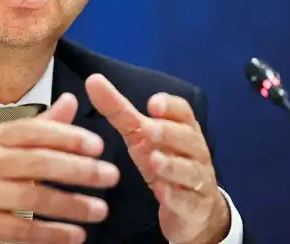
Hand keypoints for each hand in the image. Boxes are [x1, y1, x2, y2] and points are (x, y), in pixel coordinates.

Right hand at [0, 93, 120, 243]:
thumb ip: (39, 126)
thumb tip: (71, 101)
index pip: (34, 131)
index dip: (68, 137)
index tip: (98, 145)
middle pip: (39, 162)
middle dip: (79, 170)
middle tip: (110, 176)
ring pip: (34, 197)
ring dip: (72, 205)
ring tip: (100, 210)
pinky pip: (23, 230)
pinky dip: (52, 234)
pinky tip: (75, 235)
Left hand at [86, 74, 229, 243]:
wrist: (194, 208)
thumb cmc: (164, 160)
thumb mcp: (140, 136)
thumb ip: (119, 110)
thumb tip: (93, 80)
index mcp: (182, 129)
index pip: (183, 112)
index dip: (170, 106)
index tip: (152, 103)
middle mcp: (194, 151)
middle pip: (188, 138)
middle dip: (170, 133)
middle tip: (150, 129)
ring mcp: (197, 180)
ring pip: (190, 170)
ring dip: (173, 165)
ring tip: (154, 160)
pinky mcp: (194, 207)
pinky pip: (188, 201)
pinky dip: (176, 197)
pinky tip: (163, 193)